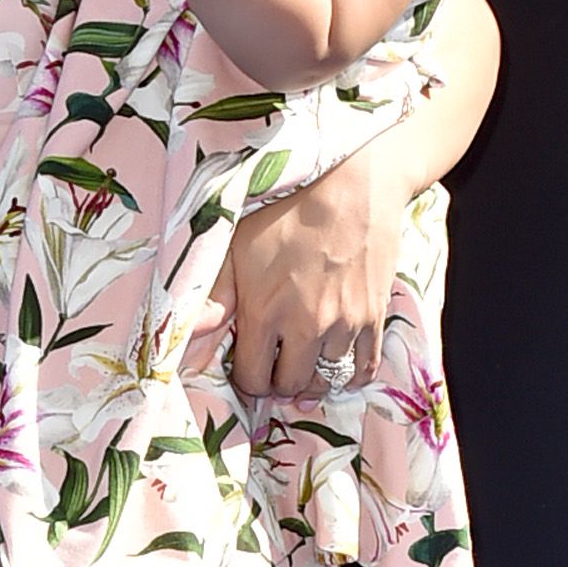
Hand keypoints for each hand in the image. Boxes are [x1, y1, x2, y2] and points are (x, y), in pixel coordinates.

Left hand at [207, 152, 410, 400]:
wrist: (352, 182)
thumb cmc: (287, 207)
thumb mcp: (237, 244)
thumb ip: (214, 295)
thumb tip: (191, 334)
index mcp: (265, 312)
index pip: (253, 379)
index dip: (247, 377)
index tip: (248, 363)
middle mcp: (306, 326)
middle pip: (290, 384)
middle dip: (278, 380)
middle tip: (275, 362)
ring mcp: (345, 324)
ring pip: (327, 380)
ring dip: (312, 376)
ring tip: (304, 359)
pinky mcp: (375, 315)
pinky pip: (365, 367)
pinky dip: (350, 374)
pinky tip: (338, 365)